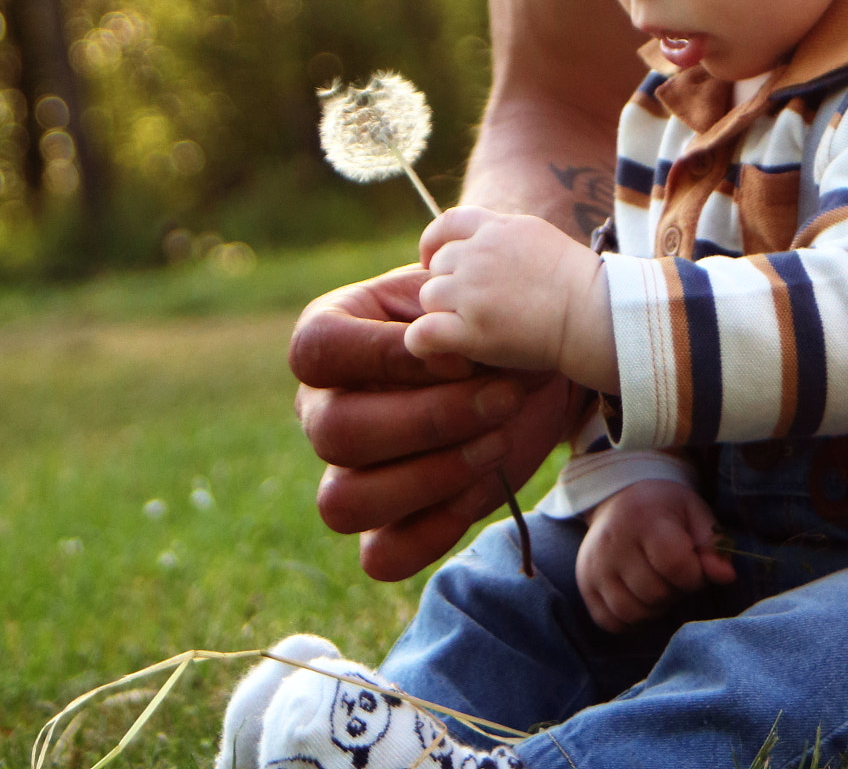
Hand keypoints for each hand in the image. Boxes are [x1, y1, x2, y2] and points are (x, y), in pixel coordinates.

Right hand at [290, 265, 578, 580]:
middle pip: (334, 431)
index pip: (318, 349)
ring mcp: (346, 472)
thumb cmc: (485, 321)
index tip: (462, 358)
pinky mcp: (386, 525)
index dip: (385, 357)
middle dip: (429, 420)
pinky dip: (436, 528)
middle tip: (503, 398)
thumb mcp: (468, 293)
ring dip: (430, 476)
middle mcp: (321, 406)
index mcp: (328, 333)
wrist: (529, 369)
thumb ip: (446, 292)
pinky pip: (381, 556)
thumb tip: (429, 291)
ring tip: (498, 440)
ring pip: (343, 502)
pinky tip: (488, 482)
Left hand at [407, 206, 617, 390]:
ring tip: (464, 329)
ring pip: (429, 297)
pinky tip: (433, 349)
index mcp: (498, 228)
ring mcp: (473, 290)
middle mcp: (480, 253)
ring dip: (441, 313)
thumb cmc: (579, 285)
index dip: (434, 242)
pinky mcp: (472, 330)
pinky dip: (421, 342)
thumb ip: (507, 238)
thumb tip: (488, 244)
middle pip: (438, 265)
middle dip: (446, 285)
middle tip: (466, 309)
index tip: (433, 260)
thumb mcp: (541, 239)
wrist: (596, 313)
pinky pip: (423, 333)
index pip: (448, 222)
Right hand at [577, 481, 735, 632]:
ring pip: (631, 613)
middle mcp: (613, 542)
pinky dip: (630, 619)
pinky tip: (638, 596)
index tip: (695, 566)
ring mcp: (594, 565)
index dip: (694, 575)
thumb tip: (727, 577)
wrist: (620, 496)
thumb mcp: (695, 513)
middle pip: (654, 594)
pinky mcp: (584, 584)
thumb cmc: (665, 508)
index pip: (676, 565)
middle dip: (674, 591)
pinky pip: (610, 622)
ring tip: (658, 584)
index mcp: (644, 518)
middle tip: (675, 574)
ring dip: (653, 608)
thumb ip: (713, 545)